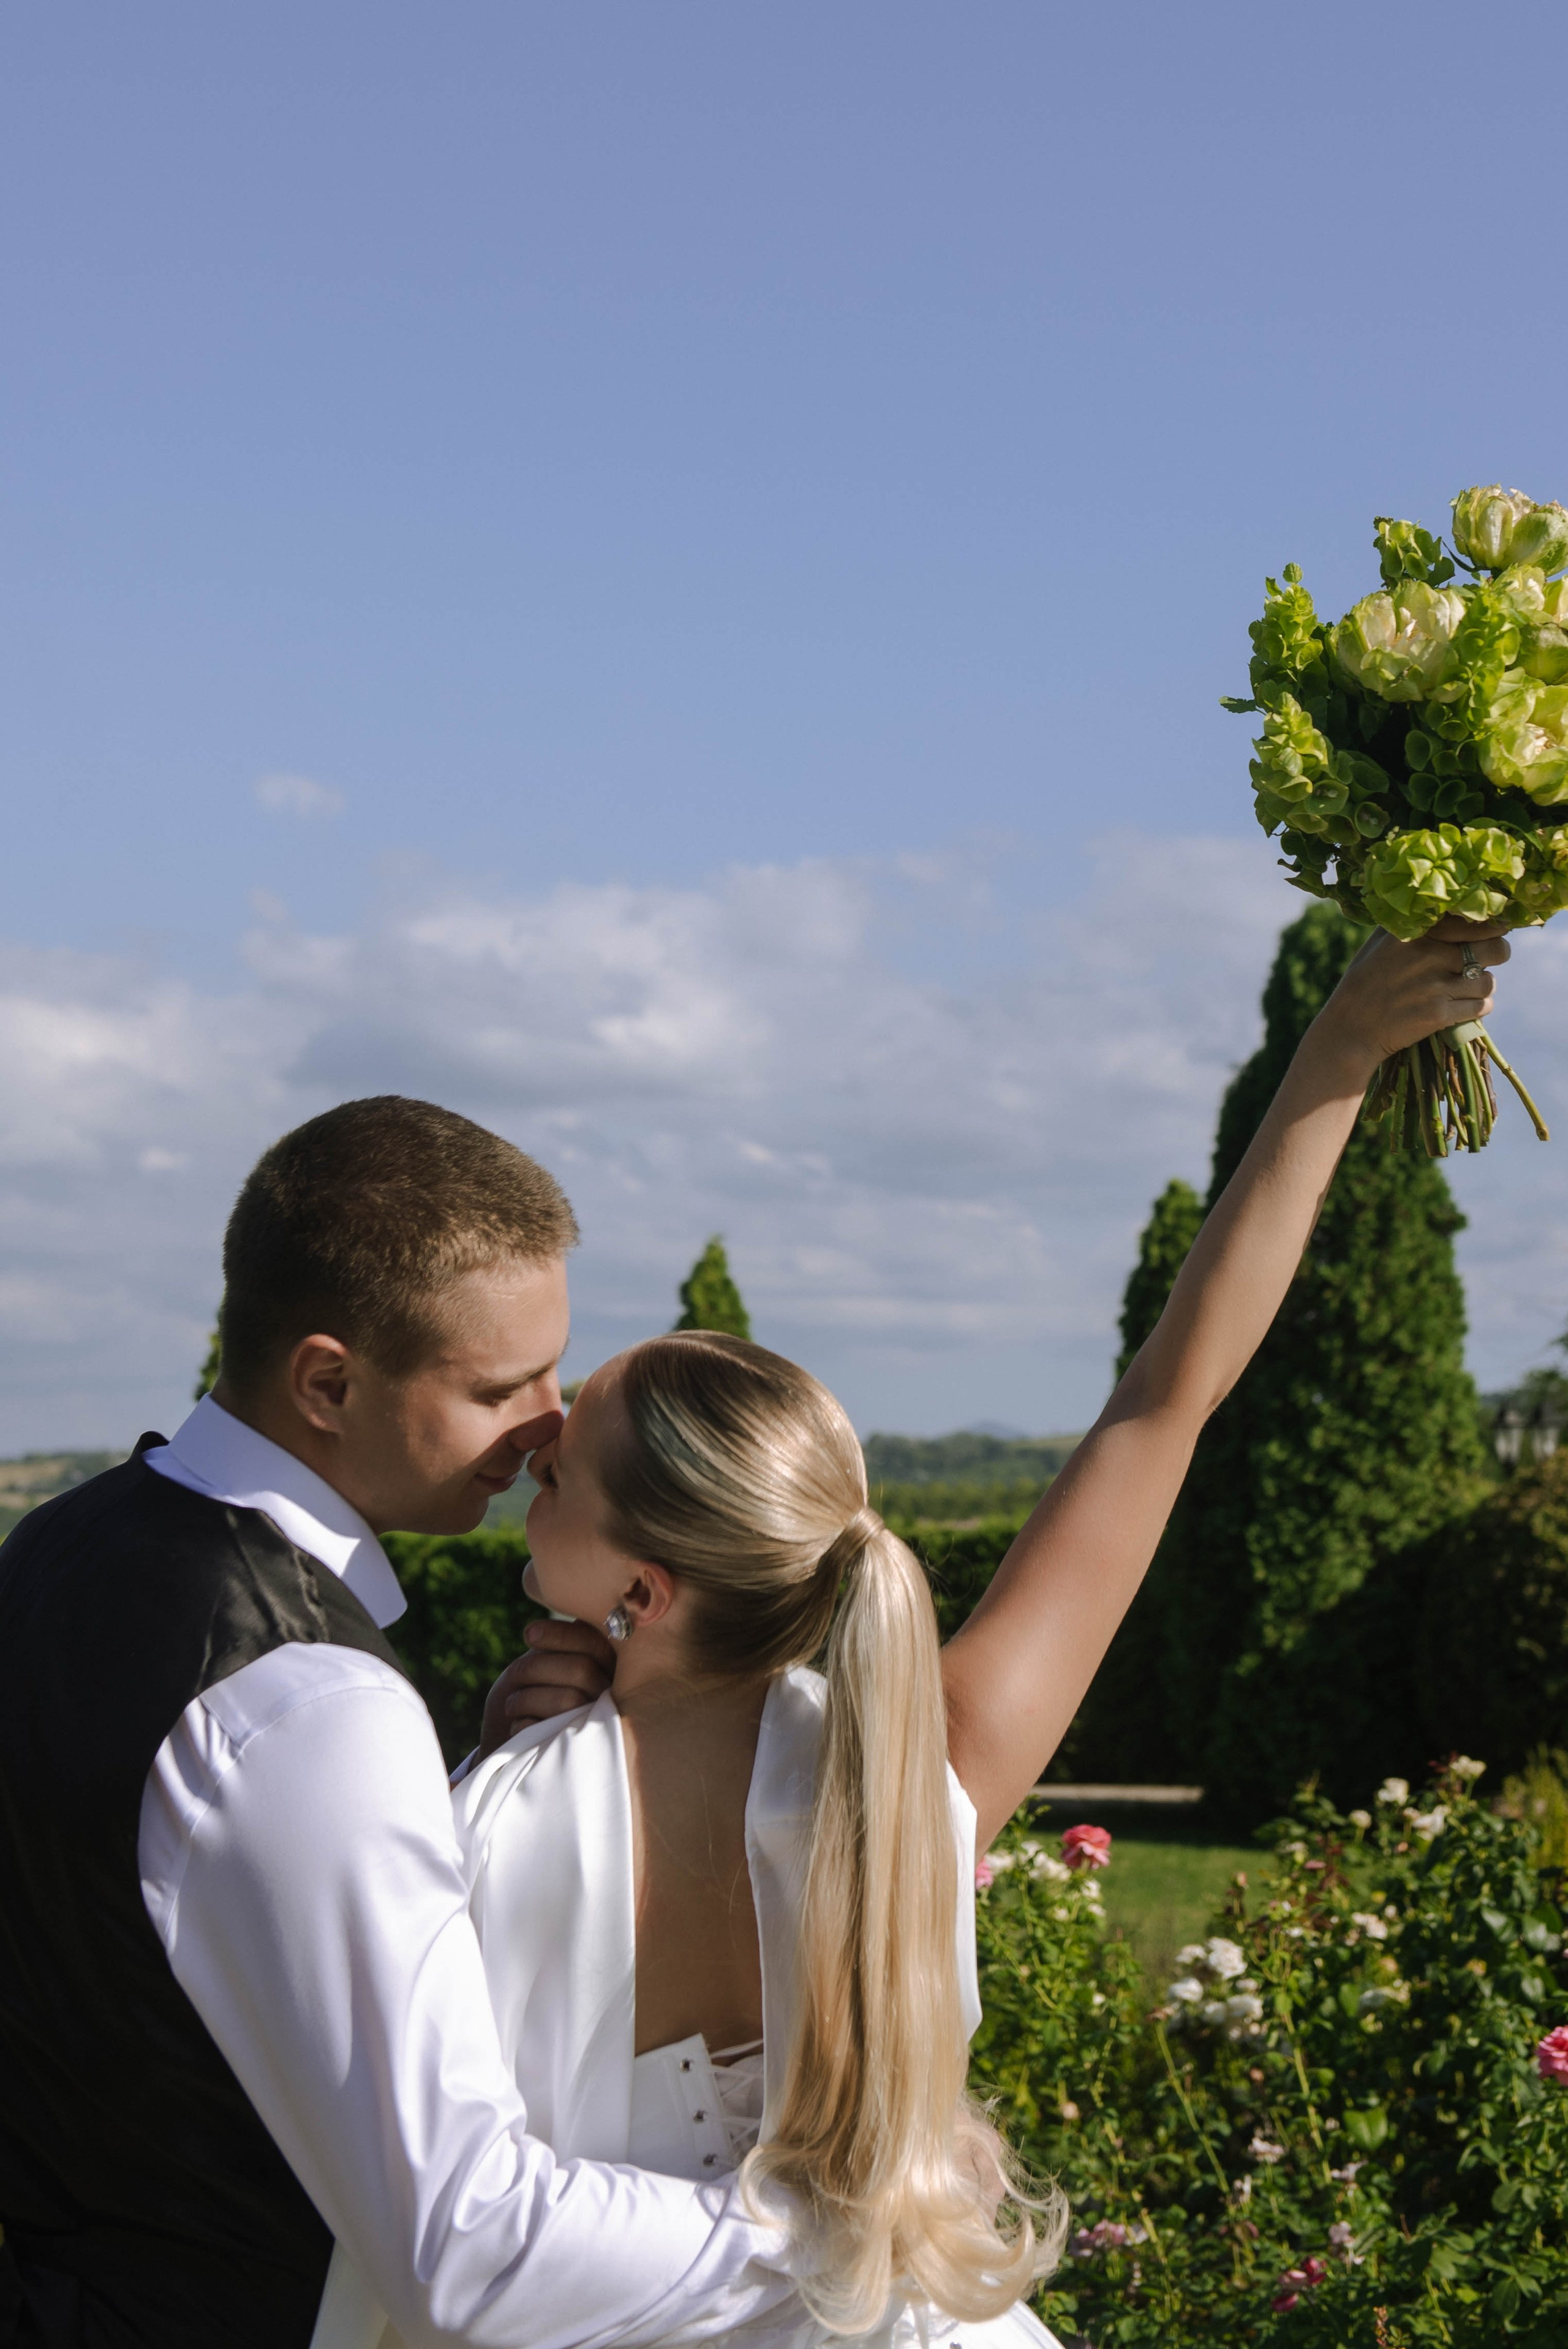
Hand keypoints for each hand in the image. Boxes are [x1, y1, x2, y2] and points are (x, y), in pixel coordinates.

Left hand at [479, 1618, 616, 1758]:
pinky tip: (518, 1726)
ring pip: (567, 1700)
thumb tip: (577, 1618)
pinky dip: (525, 1725)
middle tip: (512, 1676)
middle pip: (580, 1670)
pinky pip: (552, 1731)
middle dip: (536, 1668)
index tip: (527, 1634)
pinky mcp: (580, 1753)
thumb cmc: (534, 1696)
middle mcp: (613, 1696)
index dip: (560, 1635)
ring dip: (526, 1699)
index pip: (595, 1642)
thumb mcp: (548, 1664)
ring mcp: (600, 1727)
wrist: (517, 1748)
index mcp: (610, 1667)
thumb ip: (565, 1645)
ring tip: (511, 1705)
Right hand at [1319, 917, 1509, 1073]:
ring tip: (1467, 987)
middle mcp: (1430, 954)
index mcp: (1417, 930)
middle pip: (1495, 948)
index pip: (1475, 919)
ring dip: (1483, 984)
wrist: (1350, 1029)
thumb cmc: (1365, 981)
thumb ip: (1414, 923)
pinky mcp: (1440, 1014)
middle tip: (1487, 958)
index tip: (1490, 931)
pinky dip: (1477, 1007)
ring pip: (1489, 981)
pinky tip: (1461, 1005)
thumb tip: (1450, 909)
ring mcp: (1436, 985)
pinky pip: (1481, 1006)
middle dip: (1497, 953)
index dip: (1491, 925)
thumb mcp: (1381, 942)